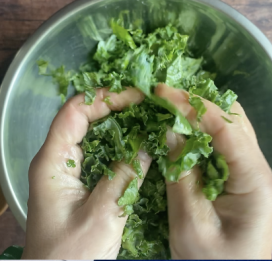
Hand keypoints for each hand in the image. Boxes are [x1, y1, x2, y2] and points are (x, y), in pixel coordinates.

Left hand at [22, 88, 151, 258]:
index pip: (75, 112)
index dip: (105, 98)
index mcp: (53, 161)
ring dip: (117, 122)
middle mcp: (57, 158)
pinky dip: (117, 142)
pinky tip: (136, 141)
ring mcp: (68, 168)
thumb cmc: (72, 253)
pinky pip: (98, 151)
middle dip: (113, 105)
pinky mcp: (79, 179)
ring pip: (91, 133)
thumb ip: (125, 176)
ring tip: (144, 115)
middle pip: (83, 117)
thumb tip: (147, 145)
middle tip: (145, 103)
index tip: (136, 96)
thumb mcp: (103, 214)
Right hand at [155, 84, 271, 258]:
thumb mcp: (190, 224)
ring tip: (171, 107)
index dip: (193, 106)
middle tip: (165, 98)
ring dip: (201, 114)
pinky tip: (183, 129)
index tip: (163, 93)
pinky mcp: (240, 176)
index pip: (226, 128)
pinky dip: (202, 130)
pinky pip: (224, 143)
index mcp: (254, 182)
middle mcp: (259, 170)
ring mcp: (251, 172)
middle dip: (198, 103)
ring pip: (230, 127)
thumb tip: (170, 130)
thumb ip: (180, 175)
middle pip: (234, 120)